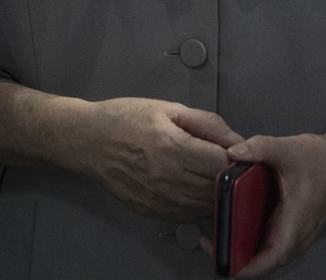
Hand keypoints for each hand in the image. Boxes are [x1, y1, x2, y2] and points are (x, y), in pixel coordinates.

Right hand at [71, 97, 241, 222]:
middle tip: (226, 164)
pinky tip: (193, 189)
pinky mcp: (151, 212)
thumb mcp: (167, 109)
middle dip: (229, 177)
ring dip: (215, 194)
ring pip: (205, 206)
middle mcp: (168, 178)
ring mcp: (159, 200)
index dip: (236, 158)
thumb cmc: (126, 118)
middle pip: (216, 188)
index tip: (235, 152)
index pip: (222, 164)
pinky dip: (197, 205)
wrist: (88, 141)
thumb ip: (207, 123)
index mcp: (173, 147)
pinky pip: (188, 216)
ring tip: (209, 176)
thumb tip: (237, 141)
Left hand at [222, 132, 325, 276]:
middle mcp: (300, 232)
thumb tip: (234, 152)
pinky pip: (277, 243)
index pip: (275, 255)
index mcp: (297, 219)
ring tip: (222, 241)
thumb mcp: (287, 148)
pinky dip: (258, 243)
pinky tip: (240, 229)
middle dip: (243, 261)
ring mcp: (300, 232)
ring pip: (273, 253)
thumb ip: (259, 148)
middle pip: (270, 260)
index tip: (230, 267)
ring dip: (250, 254)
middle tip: (215, 249)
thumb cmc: (321, 159)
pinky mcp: (297, 227)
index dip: (253, 267)